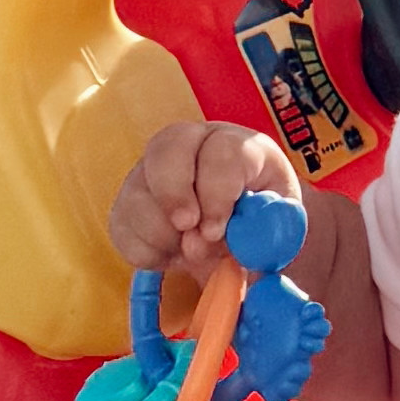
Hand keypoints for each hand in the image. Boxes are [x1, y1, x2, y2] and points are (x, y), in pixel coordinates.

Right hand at [108, 114, 300, 290]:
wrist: (239, 235)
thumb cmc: (263, 226)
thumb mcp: (278, 231)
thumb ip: (261, 238)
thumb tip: (213, 246)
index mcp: (239, 146)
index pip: (222, 151)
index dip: (216, 191)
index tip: (215, 231)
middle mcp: (193, 146)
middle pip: (168, 147)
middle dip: (173, 193)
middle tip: (186, 229)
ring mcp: (154, 170)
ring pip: (137, 190)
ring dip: (161, 232)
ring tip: (190, 253)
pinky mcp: (130, 201)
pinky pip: (122, 224)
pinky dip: (144, 249)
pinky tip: (171, 254)